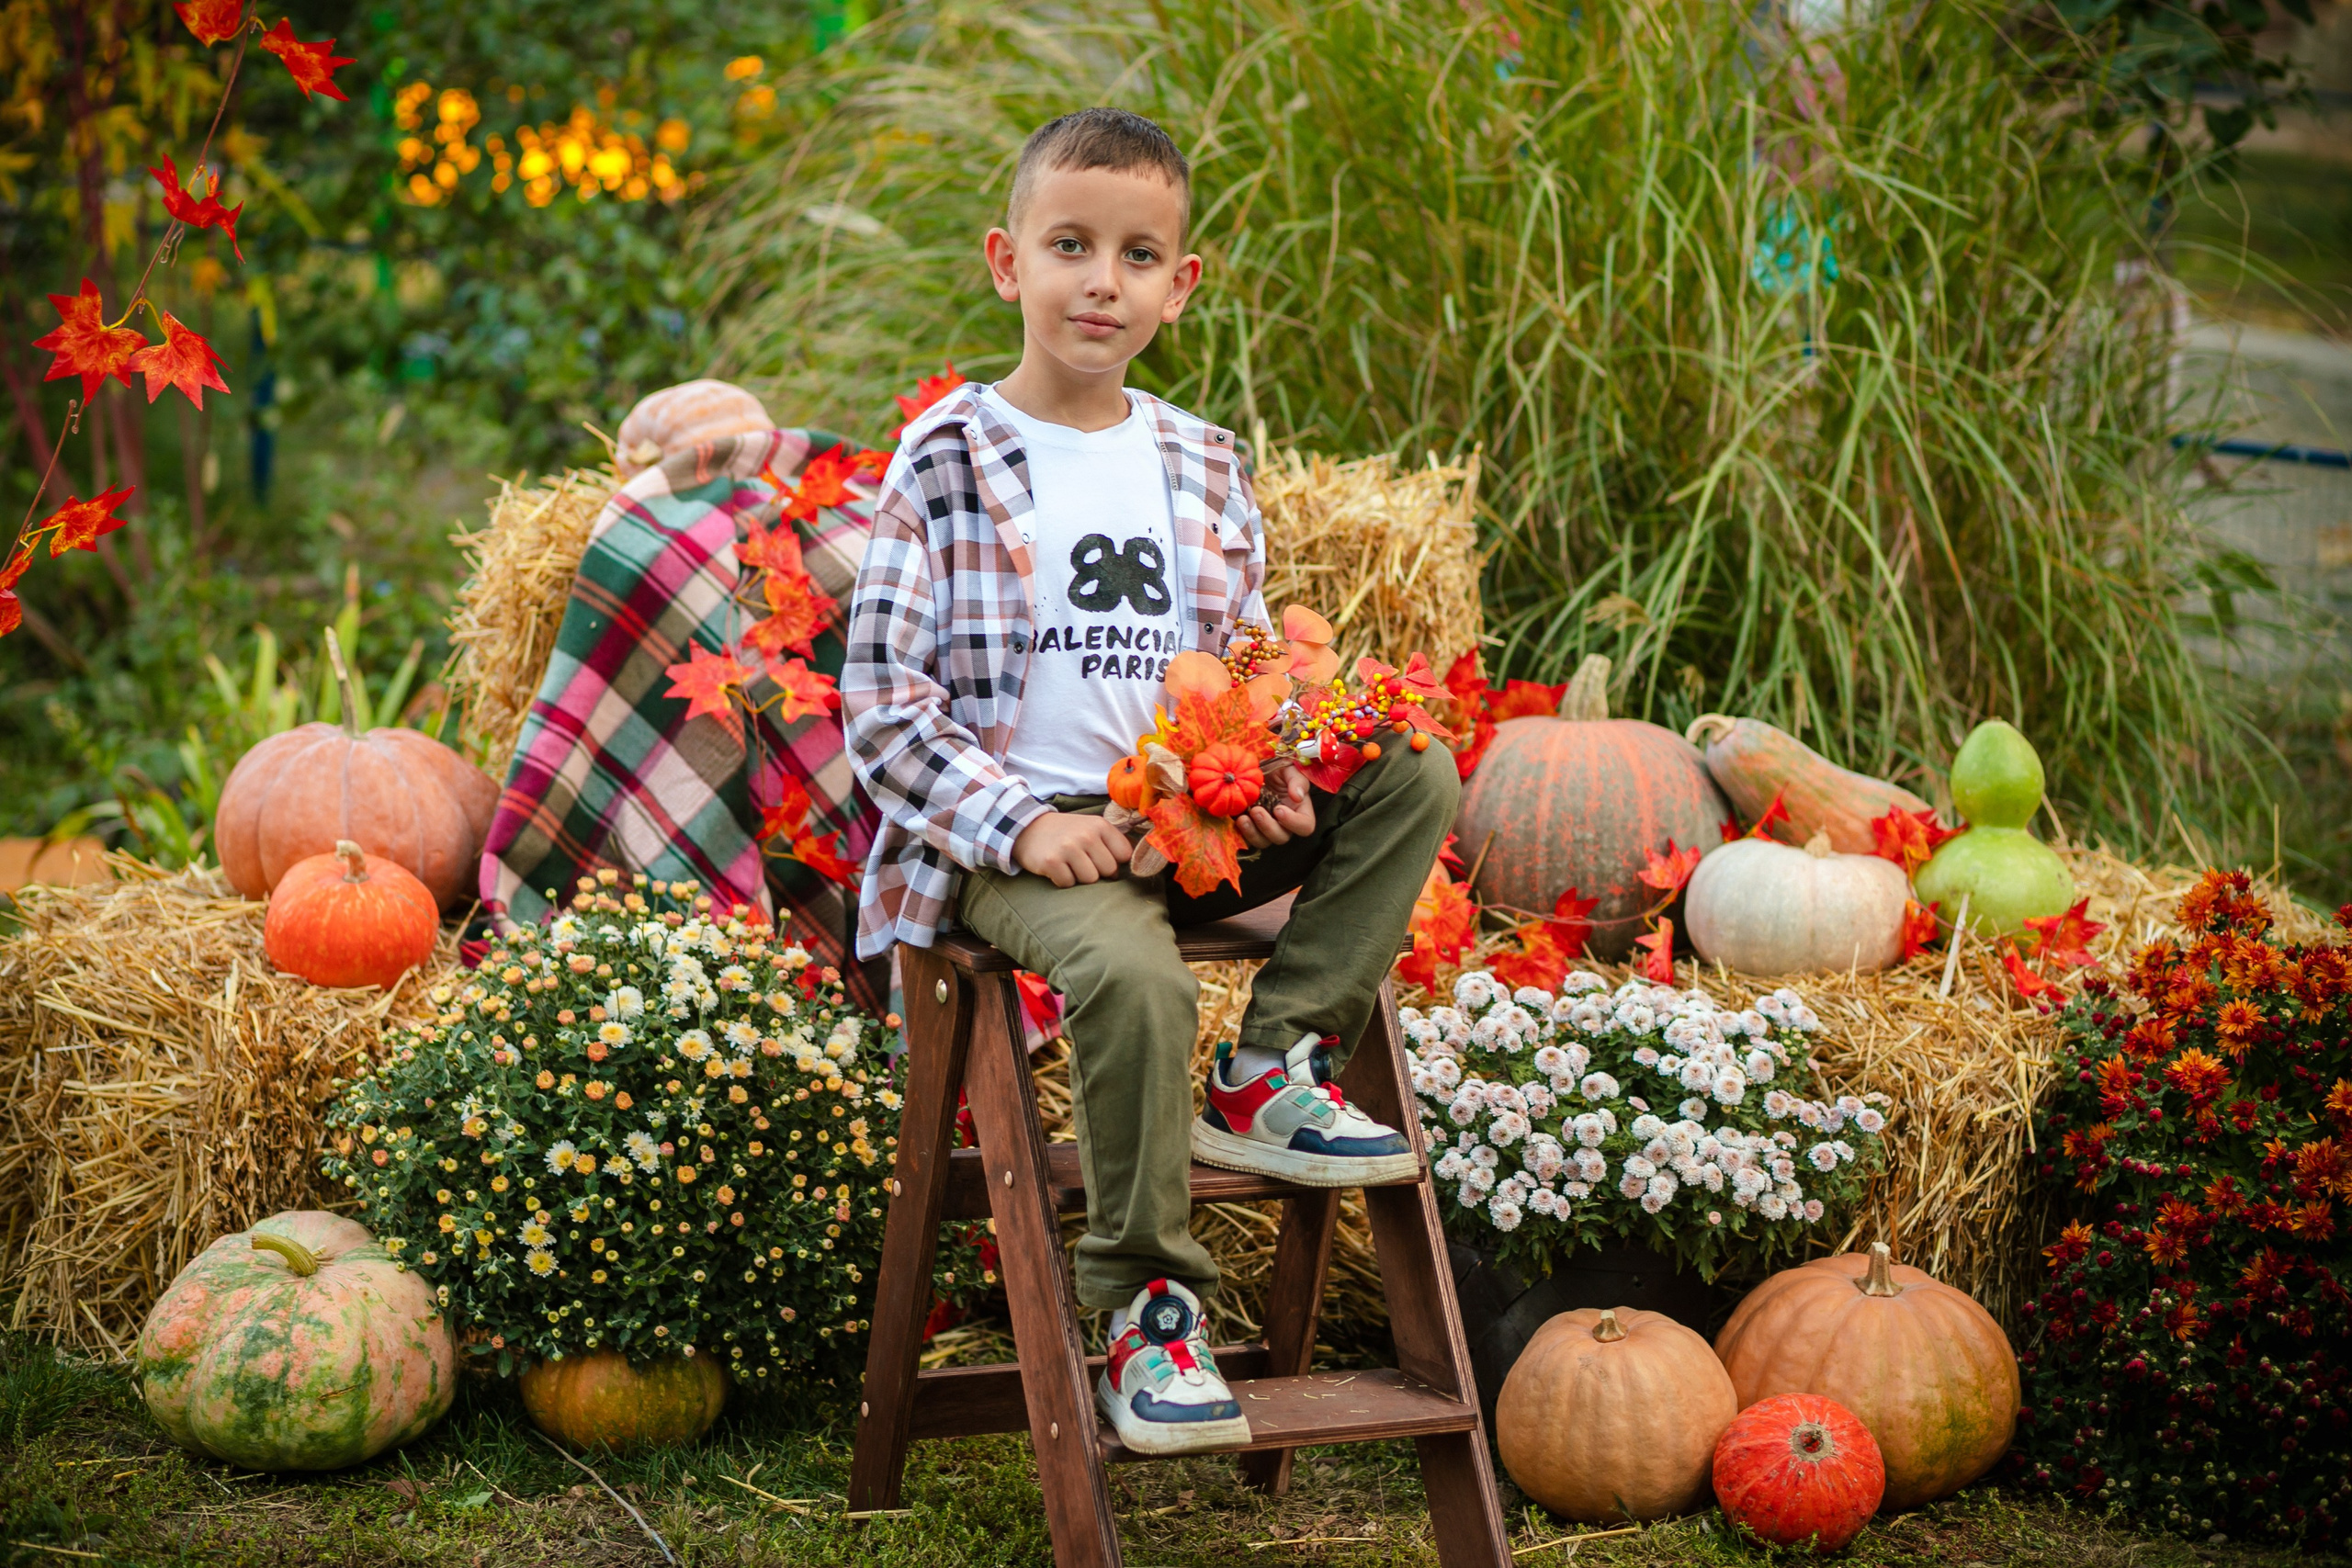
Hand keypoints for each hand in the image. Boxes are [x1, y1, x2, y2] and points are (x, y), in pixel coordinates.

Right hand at [1013, 812, 1133, 887]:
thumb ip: (1113, 843)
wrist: (1028, 828)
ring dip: (1079, 877)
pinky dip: (1062, 880)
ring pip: (1090, 879)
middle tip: (1081, 861)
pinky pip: (1068, 884)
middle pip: (1108, 870)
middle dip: (1097, 871)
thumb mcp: (1091, 828)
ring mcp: (1068, 848)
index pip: (1124, 855)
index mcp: (1100, 825)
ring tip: (1069, 864)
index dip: (1115, 861)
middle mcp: (1086, 835)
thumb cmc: (1067, 833)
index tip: (1101, 859)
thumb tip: (1135, 864)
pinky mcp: (1051, 861)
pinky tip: (1056, 868)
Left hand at [1236, 766, 1315, 850]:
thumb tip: (1297, 796)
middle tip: (1256, 810)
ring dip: (1252, 833)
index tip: (1279, 809)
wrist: (1257, 768)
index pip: (1305, 826)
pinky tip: (1236, 818)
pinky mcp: (1250, 827)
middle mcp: (1284, 823)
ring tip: (1243, 818)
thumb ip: (1297, 781)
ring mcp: (1266, 827)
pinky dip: (1240, 831)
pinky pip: (1246, 837)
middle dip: (1268, 827)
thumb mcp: (1290, 769)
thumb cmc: (1278, 768)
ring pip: (1263, 841)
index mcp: (1299, 811)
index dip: (1293, 822)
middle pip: (1281, 837)